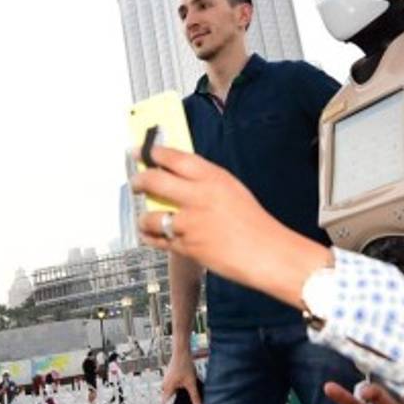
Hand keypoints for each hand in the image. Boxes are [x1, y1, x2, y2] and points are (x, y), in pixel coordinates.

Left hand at [131, 145, 329, 295]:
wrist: (268, 253)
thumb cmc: (255, 223)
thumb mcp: (232, 190)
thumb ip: (206, 182)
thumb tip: (178, 176)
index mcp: (214, 178)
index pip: (174, 157)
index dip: (152, 152)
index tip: (139, 151)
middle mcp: (199, 197)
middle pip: (154, 180)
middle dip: (138, 181)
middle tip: (135, 182)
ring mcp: (191, 223)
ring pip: (150, 216)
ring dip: (143, 217)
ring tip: (144, 218)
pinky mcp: (186, 246)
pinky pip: (157, 240)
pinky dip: (150, 237)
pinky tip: (150, 234)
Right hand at [162, 353, 200, 403]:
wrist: (182, 351)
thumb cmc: (184, 365)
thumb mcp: (192, 383)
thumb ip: (195, 396)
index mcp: (167, 389)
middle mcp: (165, 385)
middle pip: (170, 399)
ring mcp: (168, 381)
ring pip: (174, 392)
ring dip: (180, 395)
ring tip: (189, 400)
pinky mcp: (172, 377)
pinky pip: (176, 386)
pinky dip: (181, 389)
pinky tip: (189, 389)